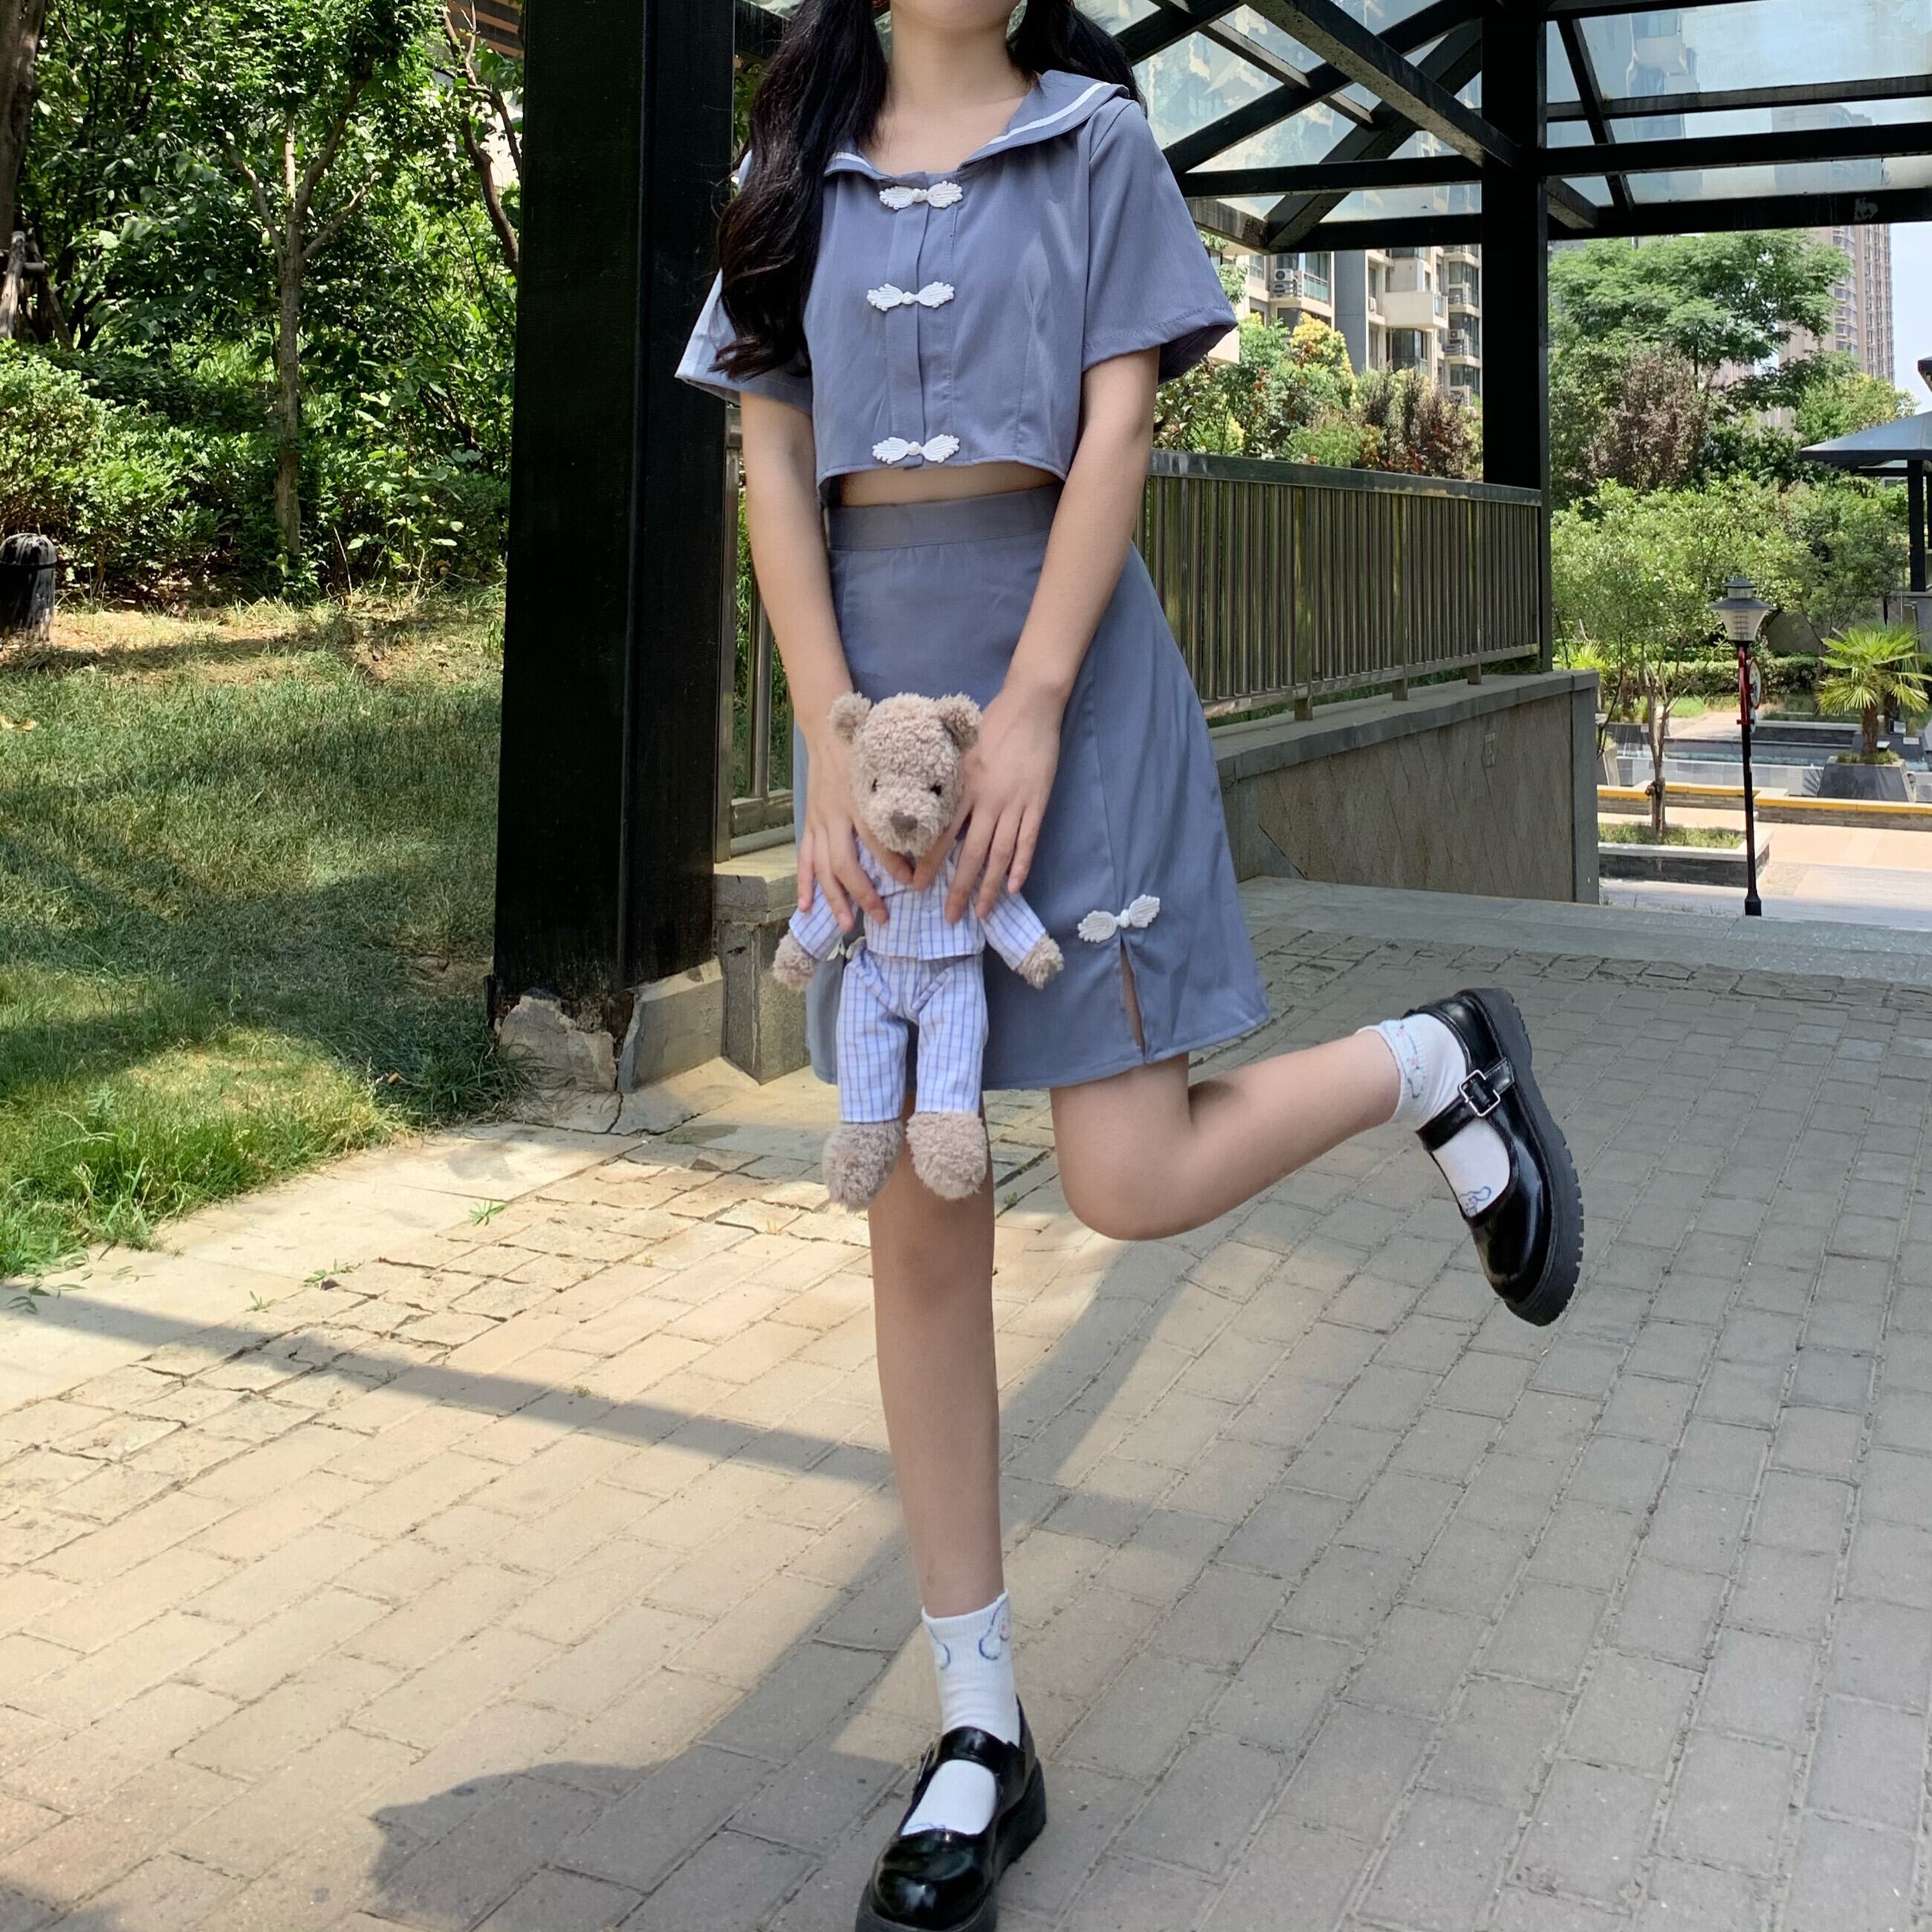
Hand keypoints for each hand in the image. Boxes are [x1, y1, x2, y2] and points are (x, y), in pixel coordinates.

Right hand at [799, 728, 911, 930]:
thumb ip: (909, 790)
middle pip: (846, 863)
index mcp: (861, 800)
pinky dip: (804, 884)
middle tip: (882, 917)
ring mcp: (820, 822)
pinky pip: (805, 858)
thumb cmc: (866, 748)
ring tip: (847, 924)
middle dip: (864, 894)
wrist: (827, 732)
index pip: (877, 839)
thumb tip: (937, 813)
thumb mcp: (890, 765)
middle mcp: (837, 815)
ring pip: (824, 868)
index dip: (894, 864)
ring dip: (835, 898)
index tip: (911, 881)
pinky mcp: (809, 824)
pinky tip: (807, 906)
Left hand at [919, 679, 1063, 920]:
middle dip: (959, 888)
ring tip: (982, 912)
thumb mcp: (957, 748)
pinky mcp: (1037, 803)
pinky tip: (1013, 887)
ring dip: (989, 886)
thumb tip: (924, 805)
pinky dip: (1021, 865)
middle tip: (950, 916)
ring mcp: (1015, 803)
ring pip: (1000, 854)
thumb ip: (945, 777)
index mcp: (963, 786)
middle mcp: (987, 800)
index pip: (942, 835)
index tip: (917, 886)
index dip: (929, 863)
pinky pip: (1028, 841)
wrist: (1031, 706)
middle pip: (971, 854)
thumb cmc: (990, 723)